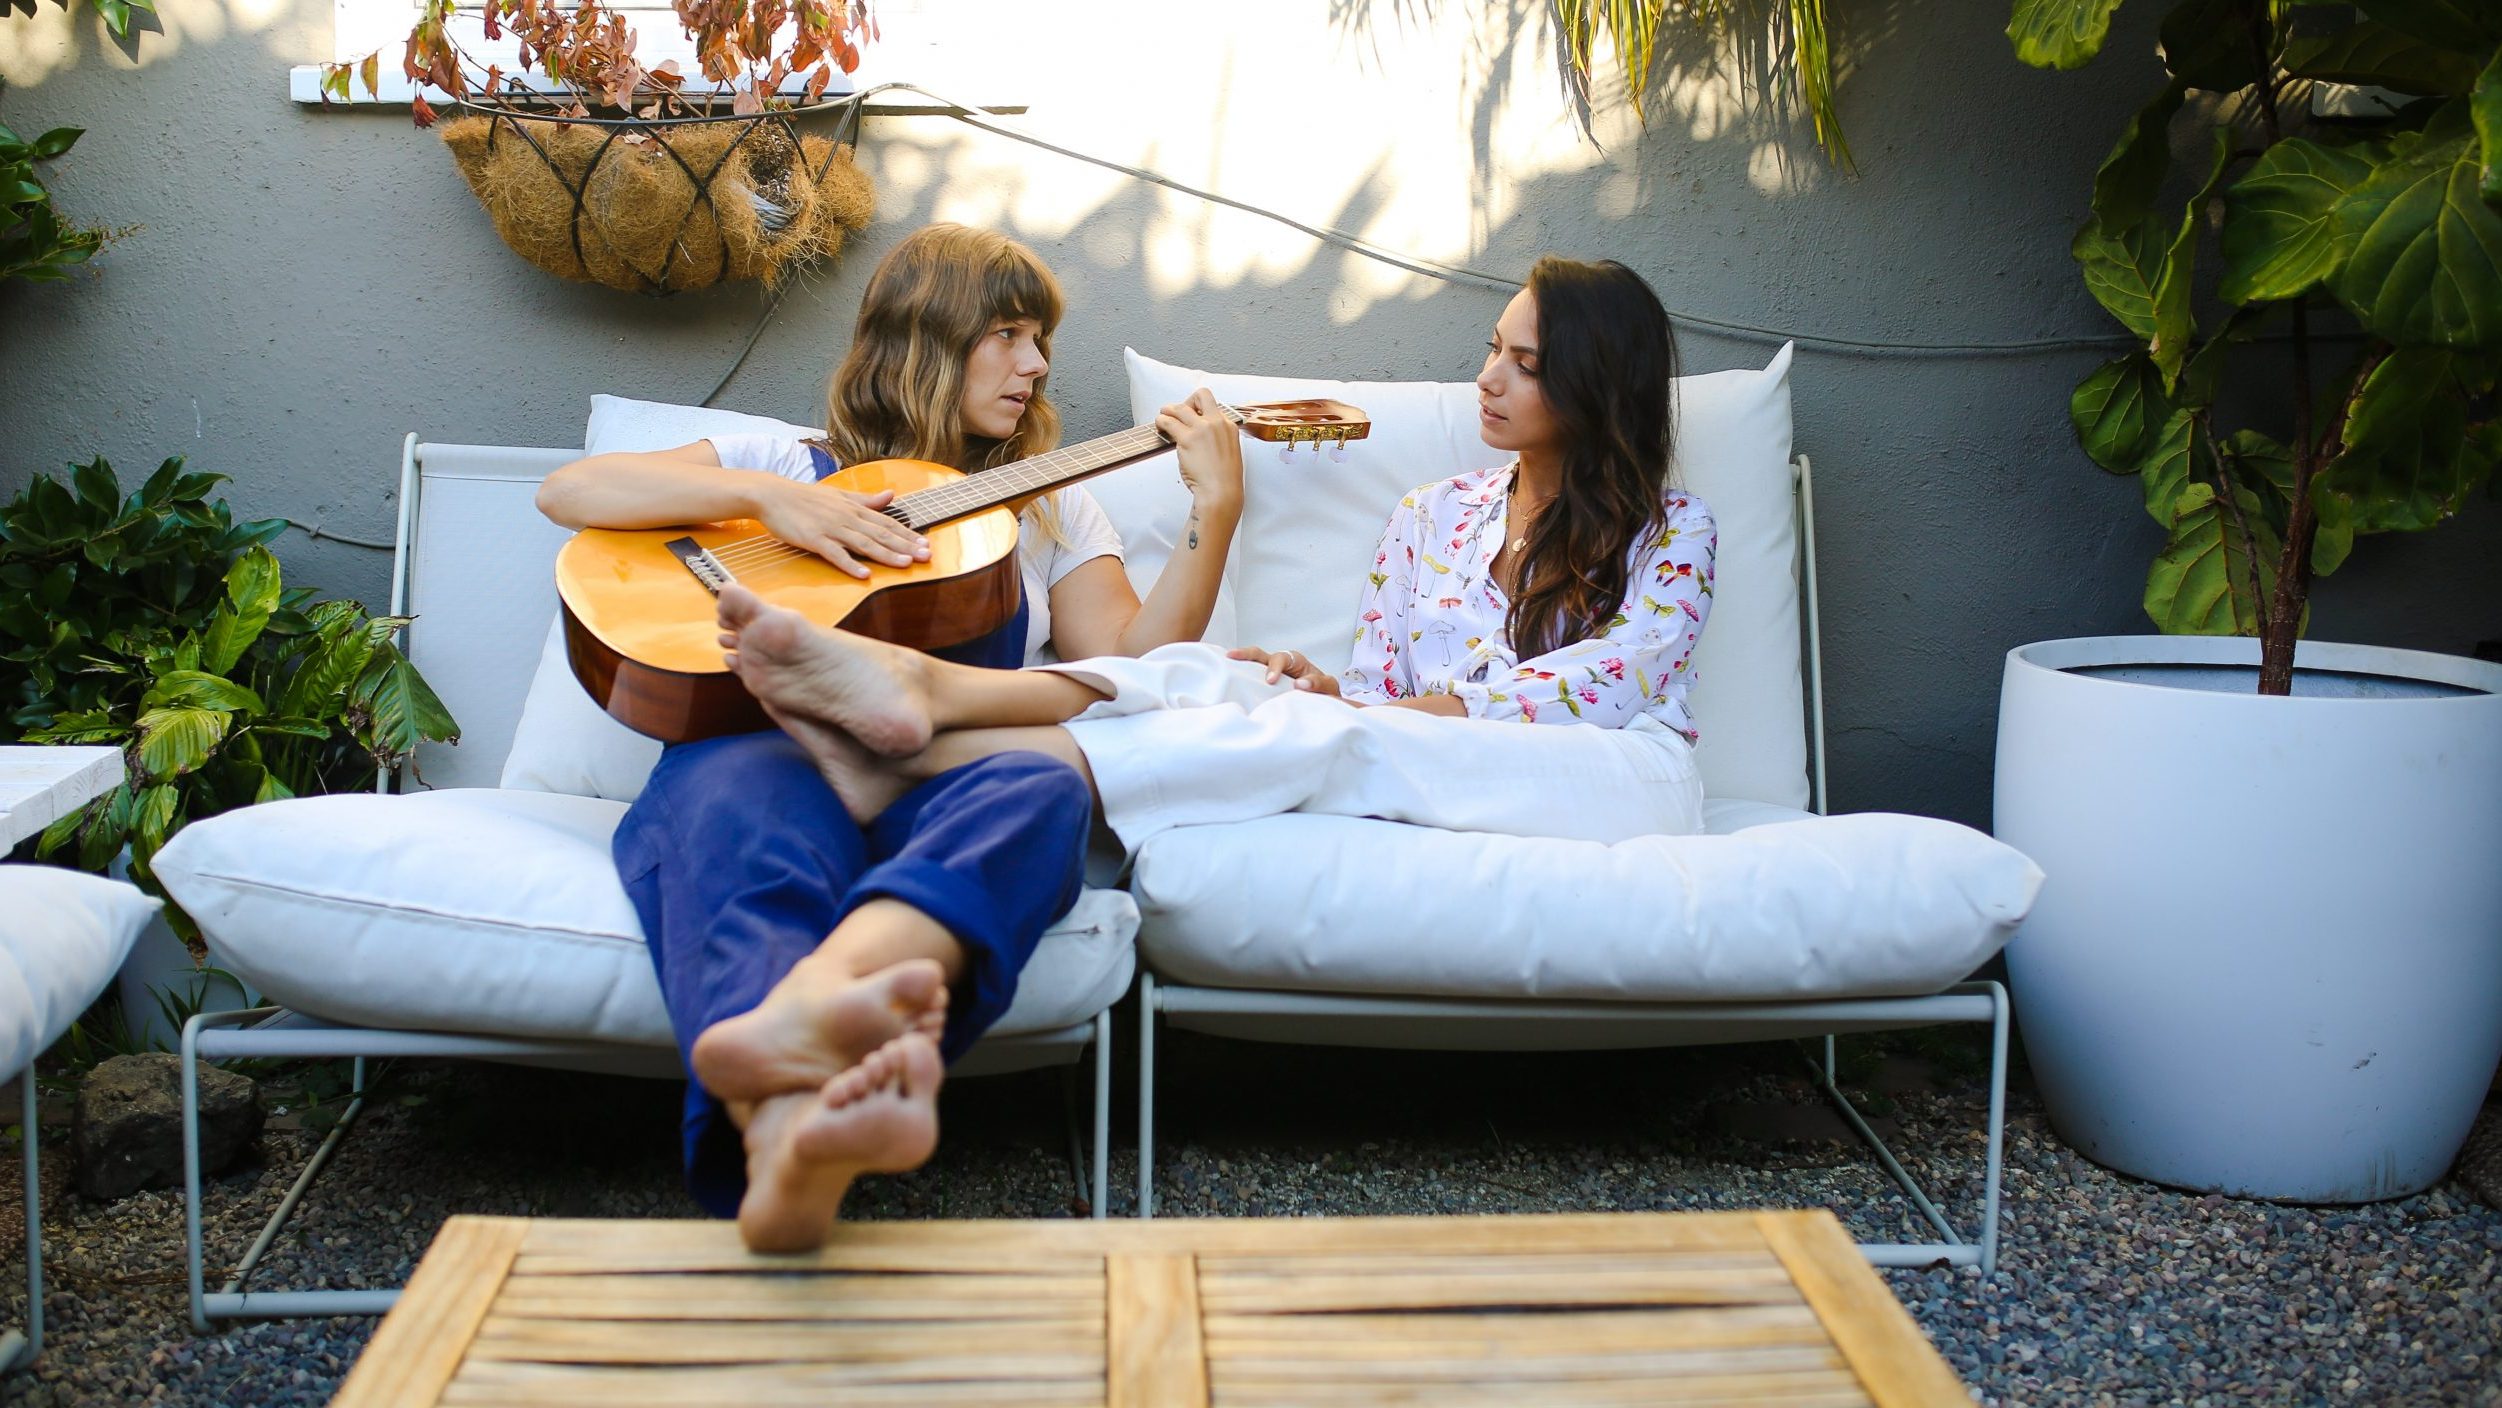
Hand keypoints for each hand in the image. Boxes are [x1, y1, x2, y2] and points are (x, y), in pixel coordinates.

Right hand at [754, 479, 930, 579]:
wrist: (772, 495)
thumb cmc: (804, 497)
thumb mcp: (838, 495)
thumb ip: (865, 499)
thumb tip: (890, 495)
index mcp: (854, 509)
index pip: (886, 523)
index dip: (907, 535)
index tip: (926, 544)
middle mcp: (847, 518)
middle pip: (881, 534)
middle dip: (905, 546)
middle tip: (926, 556)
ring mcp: (831, 529)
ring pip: (864, 544)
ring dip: (886, 555)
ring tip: (905, 565)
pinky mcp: (814, 539)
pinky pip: (835, 554)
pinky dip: (850, 564)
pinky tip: (865, 574)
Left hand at [1156, 388, 1244, 514]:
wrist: (1221, 493)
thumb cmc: (1223, 480)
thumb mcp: (1228, 452)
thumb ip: (1217, 439)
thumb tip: (1200, 436)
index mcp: (1229, 426)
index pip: (1213, 406)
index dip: (1200, 409)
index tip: (1192, 418)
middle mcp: (1217, 423)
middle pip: (1201, 395)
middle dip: (1187, 401)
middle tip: (1178, 413)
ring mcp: (1202, 429)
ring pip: (1180, 407)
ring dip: (1168, 410)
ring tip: (1162, 417)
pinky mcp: (1187, 438)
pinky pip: (1168, 421)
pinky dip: (1160, 421)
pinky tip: (1159, 426)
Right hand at [1228, 645, 1340, 693]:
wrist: (1322, 701)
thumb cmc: (1324, 691)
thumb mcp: (1328, 686)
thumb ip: (1318, 683)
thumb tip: (1299, 684)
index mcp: (1295, 661)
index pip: (1281, 658)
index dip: (1274, 667)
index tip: (1270, 681)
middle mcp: (1280, 664)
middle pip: (1260, 654)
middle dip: (1246, 654)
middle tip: (1232, 656)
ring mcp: (1269, 674)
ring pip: (1252, 664)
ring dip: (1238, 662)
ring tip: (1222, 662)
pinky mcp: (1262, 686)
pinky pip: (1250, 679)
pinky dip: (1239, 676)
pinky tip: (1226, 679)